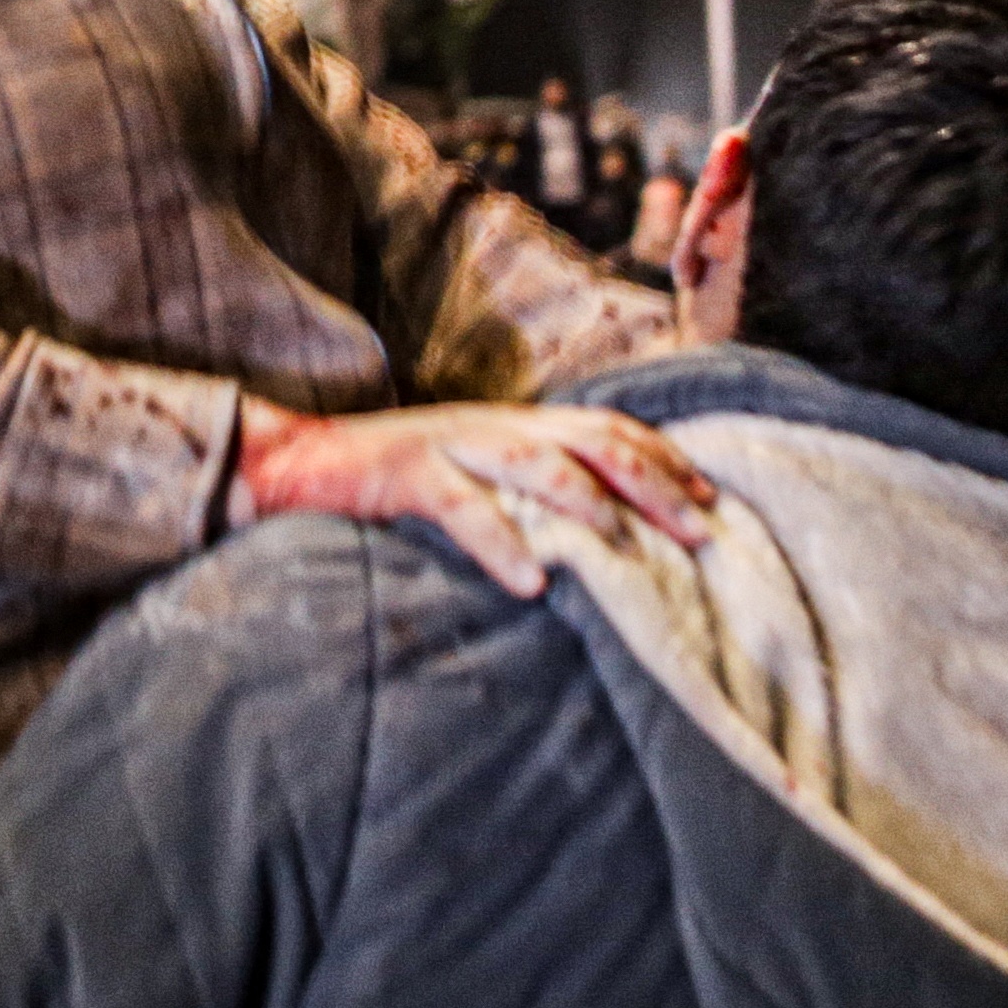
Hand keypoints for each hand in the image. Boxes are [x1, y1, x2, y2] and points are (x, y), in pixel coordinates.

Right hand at [228, 398, 716, 598]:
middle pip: (595, 440)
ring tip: (626, 545)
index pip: (610, 431)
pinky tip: (530, 582)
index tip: (712, 499)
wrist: (294, 461)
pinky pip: (461, 505)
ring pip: (538, 462)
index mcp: (516, 426)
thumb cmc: (390, 484)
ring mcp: (452, 442)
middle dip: (654, 483)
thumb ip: (526, 496)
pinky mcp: (406, 471)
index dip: (665, 460)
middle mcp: (495, 425)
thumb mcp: (473, 480)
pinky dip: (500, 543)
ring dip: (589, 504)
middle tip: (701, 529)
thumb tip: (598, 538)